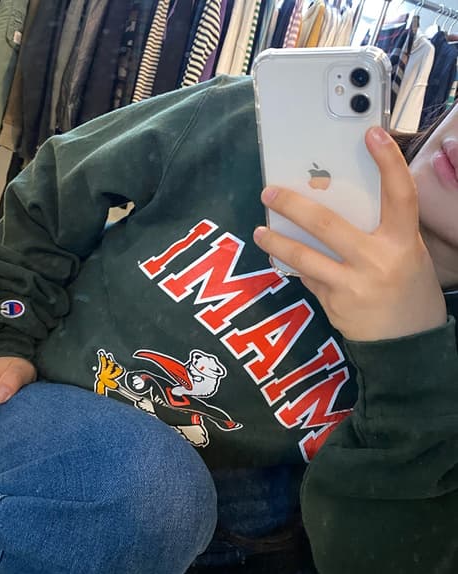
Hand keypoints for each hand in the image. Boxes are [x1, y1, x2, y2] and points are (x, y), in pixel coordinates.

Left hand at [253, 126, 445, 341]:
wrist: (408, 344)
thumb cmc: (408, 290)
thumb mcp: (406, 254)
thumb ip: (379, 231)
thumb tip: (338, 203)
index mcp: (403, 243)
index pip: (400, 195)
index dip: (388, 162)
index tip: (372, 134)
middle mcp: (376, 261)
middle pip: (327, 224)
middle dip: (293, 205)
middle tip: (269, 191)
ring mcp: (351, 285)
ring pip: (304, 257)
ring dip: (276, 242)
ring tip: (260, 230)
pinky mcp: (333, 304)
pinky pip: (307, 277)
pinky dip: (295, 266)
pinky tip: (283, 258)